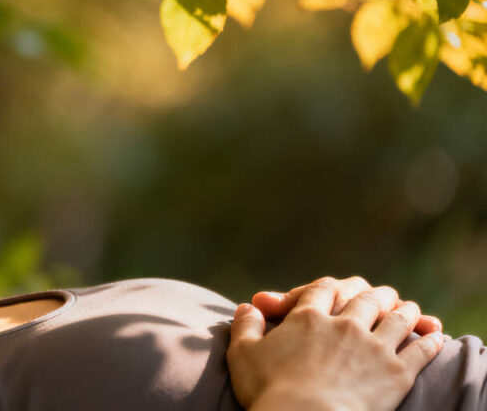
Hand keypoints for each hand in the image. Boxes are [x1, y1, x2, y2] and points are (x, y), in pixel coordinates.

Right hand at [227, 283, 444, 410]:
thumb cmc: (269, 391)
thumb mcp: (243, 354)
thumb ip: (245, 326)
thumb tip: (246, 307)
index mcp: (308, 318)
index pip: (323, 289)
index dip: (330, 286)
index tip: (337, 288)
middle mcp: (345, 325)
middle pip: (366, 298)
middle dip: (375, 294)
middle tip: (383, 293)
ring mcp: (374, 347)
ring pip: (397, 318)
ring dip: (405, 310)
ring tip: (409, 308)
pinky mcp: (397, 373)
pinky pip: (420, 350)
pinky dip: (429, 340)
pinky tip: (434, 335)